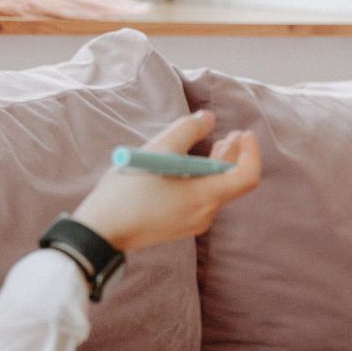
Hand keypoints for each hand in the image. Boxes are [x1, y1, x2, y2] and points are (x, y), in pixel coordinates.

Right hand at [71, 111, 260, 252]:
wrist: (100, 231)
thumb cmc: (128, 191)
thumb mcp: (158, 150)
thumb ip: (187, 130)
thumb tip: (208, 119)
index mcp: (204, 198)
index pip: (247, 177)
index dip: (251, 153)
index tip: (243, 133)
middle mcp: (204, 214)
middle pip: (231, 183)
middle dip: (234, 156)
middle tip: (233, 133)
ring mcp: (192, 222)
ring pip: (216, 190)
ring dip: (218, 165)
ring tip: (218, 143)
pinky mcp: (178, 225)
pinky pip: (201, 199)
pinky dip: (204, 179)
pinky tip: (191, 165)